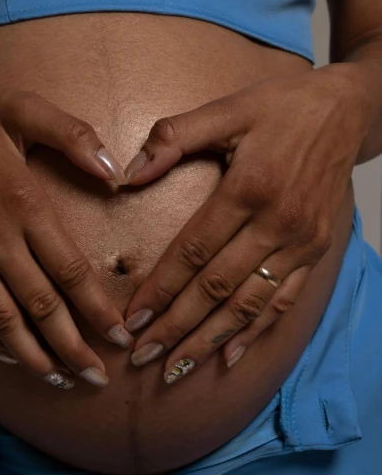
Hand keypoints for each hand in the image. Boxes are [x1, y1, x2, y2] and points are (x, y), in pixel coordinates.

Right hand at [0, 61, 132, 388]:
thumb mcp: (25, 108)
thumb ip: (74, 136)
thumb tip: (115, 170)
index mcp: (23, 202)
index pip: (70, 270)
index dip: (97, 310)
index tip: (121, 336)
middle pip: (40, 307)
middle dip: (73, 349)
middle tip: (97, 378)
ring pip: (0, 320)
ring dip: (31, 356)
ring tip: (58, 379)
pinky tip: (5, 355)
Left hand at [122, 64, 370, 382]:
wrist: (346, 110)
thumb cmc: (281, 106)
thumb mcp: (227, 109)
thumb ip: (174, 138)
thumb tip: (127, 175)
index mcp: (249, 189)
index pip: (194, 252)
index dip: (160, 289)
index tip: (132, 319)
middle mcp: (278, 223)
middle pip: (217, 288)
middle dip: (177, 327)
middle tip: (143, 356)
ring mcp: (301, 242)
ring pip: (249, 304)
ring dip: (211, 339)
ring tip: (177, 367)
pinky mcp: (317, 250)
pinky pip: (284, 299)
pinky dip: (257, 331)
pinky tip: (231, 355)